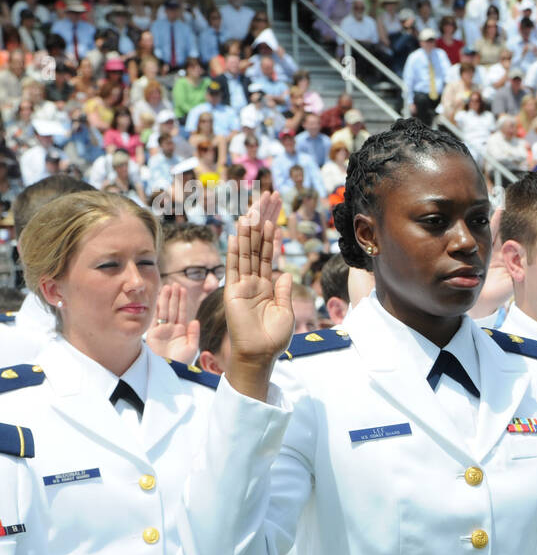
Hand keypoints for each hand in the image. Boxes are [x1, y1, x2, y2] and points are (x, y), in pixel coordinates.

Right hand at [145, 283, 200, 362]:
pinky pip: (154, 319)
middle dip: (174, 296)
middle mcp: (172, 329)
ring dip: (165, 299)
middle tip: (174, 284)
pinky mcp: (152, 334)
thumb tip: (195, 320)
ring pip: (164, 311)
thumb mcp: (191, 348)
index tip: (182, 289)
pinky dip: (155, 308)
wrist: (167, 371)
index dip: (182, 300)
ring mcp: (162, 330)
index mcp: (182, 331)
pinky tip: (157, 299)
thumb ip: (194, 334)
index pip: (182, 312)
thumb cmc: (181, 362)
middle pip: (173, 309)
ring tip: (167, 287)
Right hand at [223, 192, 293, 399]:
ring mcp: (243, 285)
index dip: (273, 234)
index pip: (270, 253)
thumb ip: (284, 291)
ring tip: (253, 211)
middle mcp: (254, 281)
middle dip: (262, 222)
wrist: (259, 355)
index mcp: (268, 285)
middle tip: (266, 199)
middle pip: (258, 246)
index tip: (276, 214)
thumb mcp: (286, 312)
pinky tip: (239, 235)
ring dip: (250, 232)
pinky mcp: (233, 292)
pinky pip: (235, 268)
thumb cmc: (274, 338)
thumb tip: (285, 272)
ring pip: (247, 252)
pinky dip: (237, 251)